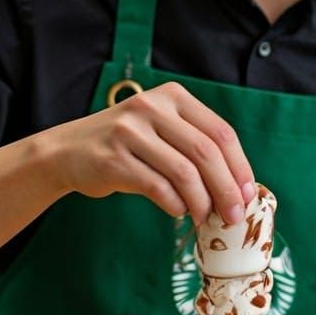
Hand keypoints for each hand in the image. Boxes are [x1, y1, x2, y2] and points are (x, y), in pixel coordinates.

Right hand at [48, 81, 255, 225]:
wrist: (67, 151)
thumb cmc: (126, 146)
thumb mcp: (160, 129)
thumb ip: (195, 146)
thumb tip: (238, 188)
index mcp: (172, 96)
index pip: (220, 132)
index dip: (240, 167)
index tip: (248, 194)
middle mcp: (151, 107)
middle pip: (206, 152)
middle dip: (227, 189)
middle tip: (234, 216)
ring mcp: (130, 132)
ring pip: (184, 173)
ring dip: (202, 202)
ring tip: (205, 218)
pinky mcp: (113, 159)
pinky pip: (158, 188)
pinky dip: (175, 205)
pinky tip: (178, 212)